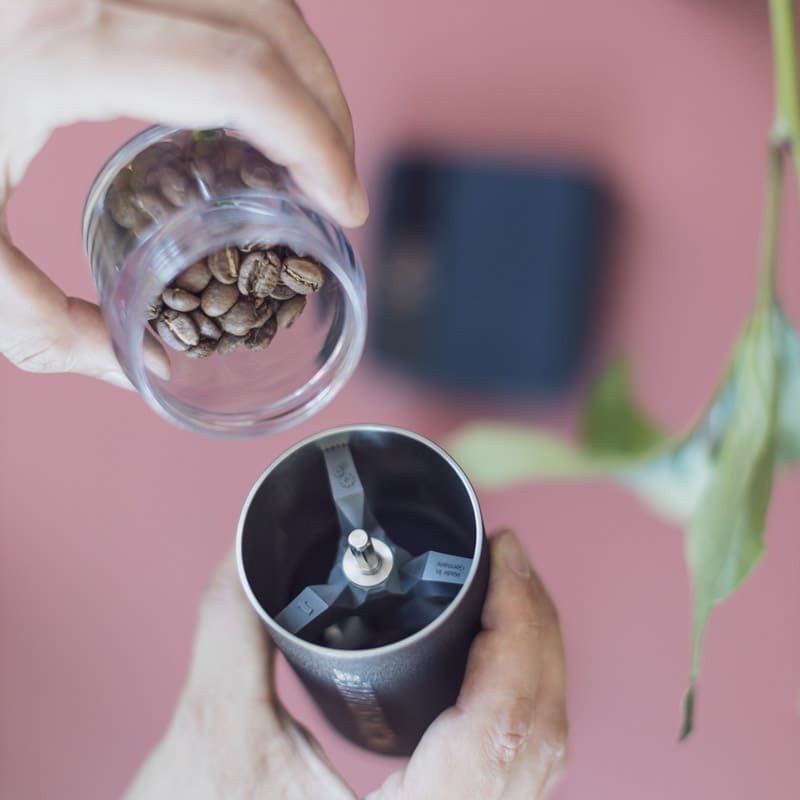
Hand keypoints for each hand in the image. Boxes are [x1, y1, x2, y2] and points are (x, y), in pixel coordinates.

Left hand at [0, 0, 366, 387]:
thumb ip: (36, 322)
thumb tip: (132, 363)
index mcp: (59, 43)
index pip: (241, 76)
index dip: (316, 140)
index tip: (343, 203)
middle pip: (265, 21)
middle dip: (326, 105)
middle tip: (338, 179)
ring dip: (300, 64)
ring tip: (310, 139)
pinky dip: (257, 35)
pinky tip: (252, 93)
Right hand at [125, 530, 566, 799]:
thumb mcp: (212, 739)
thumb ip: (233, 626)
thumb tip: (247, 551)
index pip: (504, 723)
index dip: (520, 624)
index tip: (506, 554)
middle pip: (537, 731)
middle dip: (533, 628)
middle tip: (506, 558)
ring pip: (536, 754)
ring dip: (532, 662)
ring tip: (505, 594)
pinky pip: (516, 770)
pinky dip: (515, 700)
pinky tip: (493, 661)